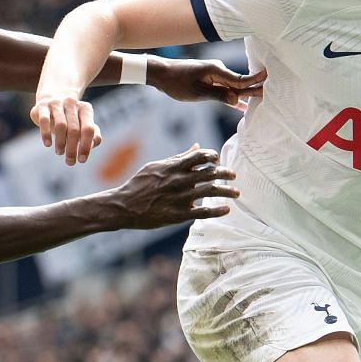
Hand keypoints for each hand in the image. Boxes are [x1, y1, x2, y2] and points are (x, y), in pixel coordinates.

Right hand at [32, 92, 103, 165]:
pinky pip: (44, 120)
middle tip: (70, 162)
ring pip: (60, 125)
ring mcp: (56, 104)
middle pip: (74, 129)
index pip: (88, 129)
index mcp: (85, 109)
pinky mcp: (42, 106)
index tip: (82, 160)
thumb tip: (94, 143)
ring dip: (60, 143)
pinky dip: (46, 134)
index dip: (86, 146)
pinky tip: (48, 144)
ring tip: (59, 152)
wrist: (51, 99)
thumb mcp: (83, 125)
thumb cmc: (70, 118)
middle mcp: (71, 104)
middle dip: (72, 149)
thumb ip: (93, 135)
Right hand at [109, 145, 238, 228]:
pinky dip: (217, 210)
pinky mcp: (179, 215)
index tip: (217, 161)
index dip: (213, 156)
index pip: (200, 156)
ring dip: (227, 191)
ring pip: (210, 191)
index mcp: (173, 167)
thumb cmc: (139, 184)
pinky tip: (226, 209)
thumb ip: (178, 157)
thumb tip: (197, 146)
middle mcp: (179, 181)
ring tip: (236, 193)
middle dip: (225, 174)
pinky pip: (203, 212)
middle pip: (210, 173)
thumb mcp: (156, 166)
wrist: (124, 206)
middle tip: (233, 176)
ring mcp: (180, 198)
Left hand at [148, 58, 265, 110]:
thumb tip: (236, 100)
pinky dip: (232, 95)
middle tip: (271, 92)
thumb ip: (217, 95)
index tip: (269, 80)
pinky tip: (240, 104)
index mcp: (216, 71)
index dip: (255, 83)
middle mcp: (218, 70)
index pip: (240, 80)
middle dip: (254, 88)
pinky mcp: (209, 79)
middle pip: (240, 82)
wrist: (161, 73)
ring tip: (261, 99)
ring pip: (233, 86)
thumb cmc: (176, 82)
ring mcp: (214, 75)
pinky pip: (225, 88)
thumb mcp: (196, 92)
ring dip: (245, 93)